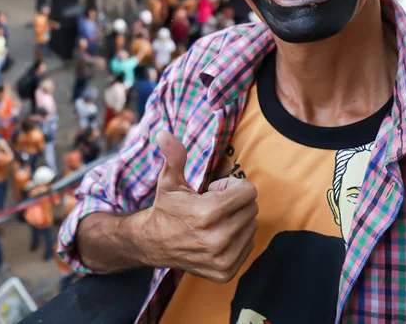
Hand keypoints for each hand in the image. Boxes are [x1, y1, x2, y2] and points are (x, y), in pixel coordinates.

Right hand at [132, 132, 257, 282]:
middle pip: (252, 208)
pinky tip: (217, 236)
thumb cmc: (166, 208)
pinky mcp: (226, 272)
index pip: (249, 191)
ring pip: (252, 227)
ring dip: (238, 220)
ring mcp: (223, 258)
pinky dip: (238, 238)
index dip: (232, 186)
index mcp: (207, 213)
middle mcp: (218, 239)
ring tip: (214, 221)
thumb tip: (163, 133)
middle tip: (213, 205)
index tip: (214, 190)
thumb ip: (174, 156)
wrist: (153, 244)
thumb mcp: (169, 180)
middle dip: (236, 202)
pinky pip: (249, 245)